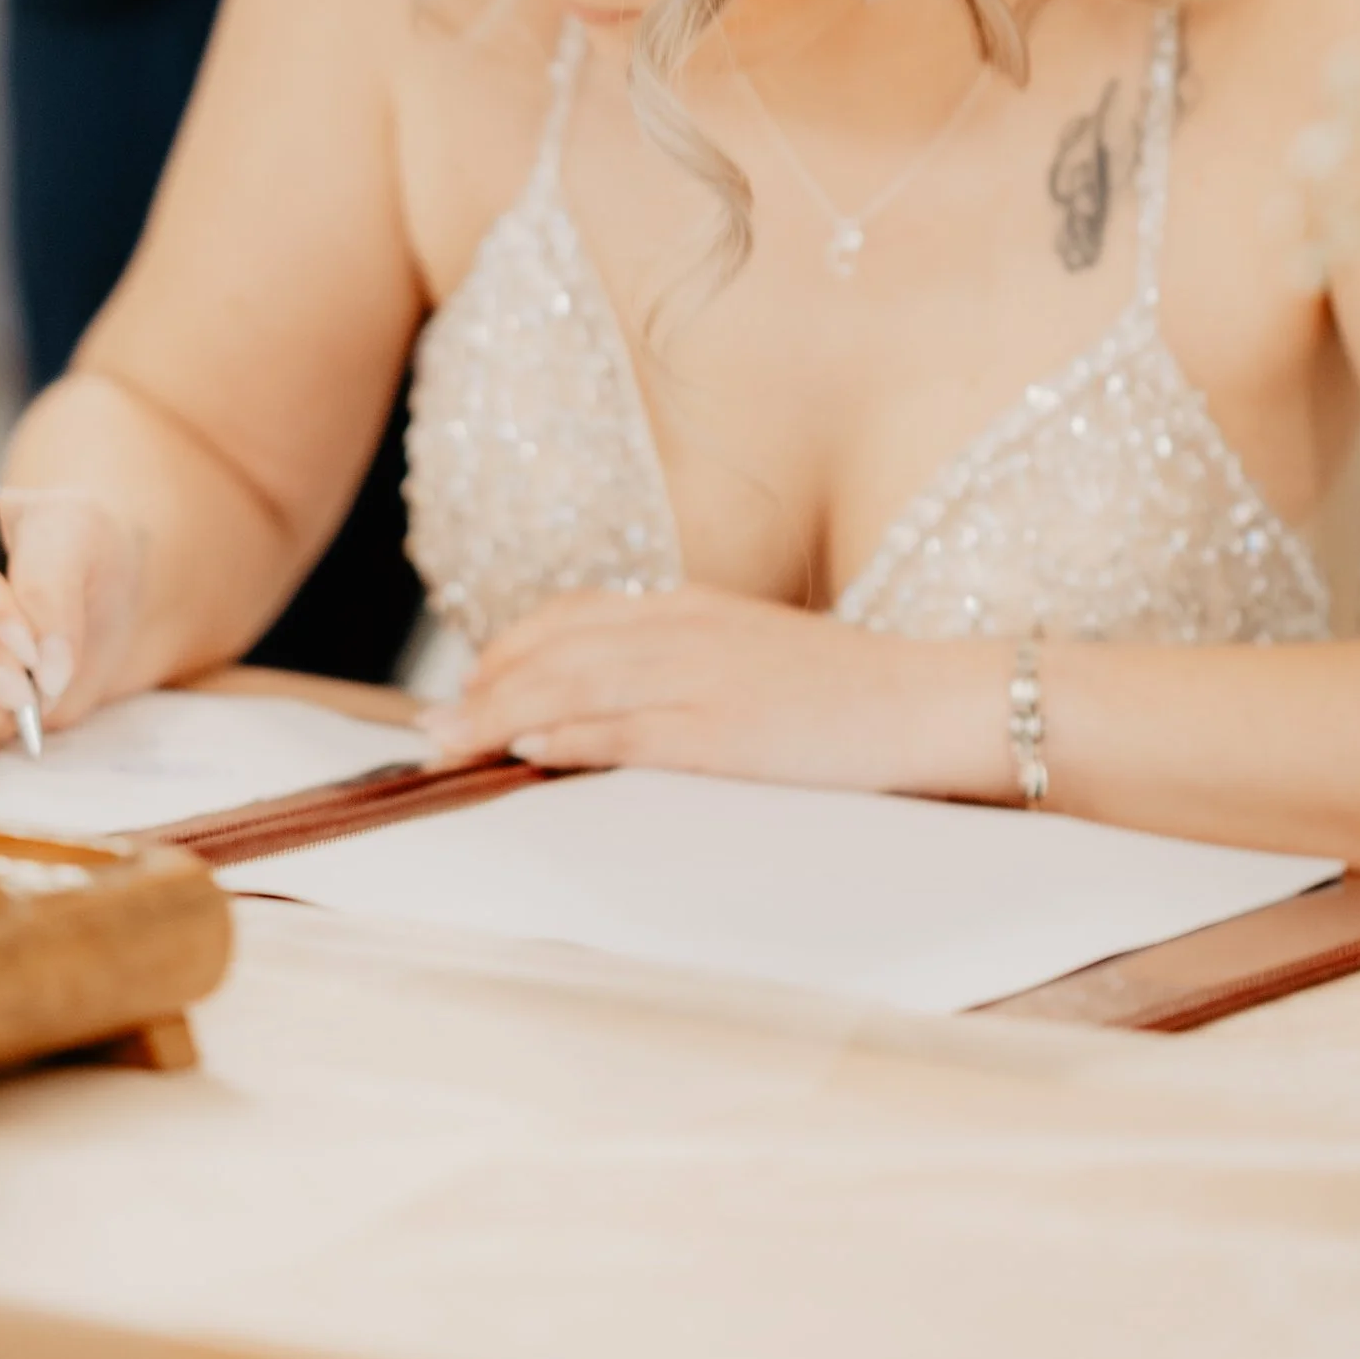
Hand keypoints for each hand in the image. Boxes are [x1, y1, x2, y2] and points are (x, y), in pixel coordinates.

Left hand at [419, 582, 1001, 795]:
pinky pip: (628, 729)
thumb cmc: (851, 694)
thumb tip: (612, 705)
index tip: (464, 690)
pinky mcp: (724, 729)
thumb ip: (685, 668)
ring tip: (445, 747)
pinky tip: (527, 750)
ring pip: (574, 685)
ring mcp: (703, 676)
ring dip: (498, 716)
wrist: (932, 701)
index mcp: (694, 608)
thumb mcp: (754, 660)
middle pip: (555, 648)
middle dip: (481, 689)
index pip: (572, 617)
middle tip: (427, 731)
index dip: (507, 653)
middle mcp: (686, 629)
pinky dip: (567, 736)